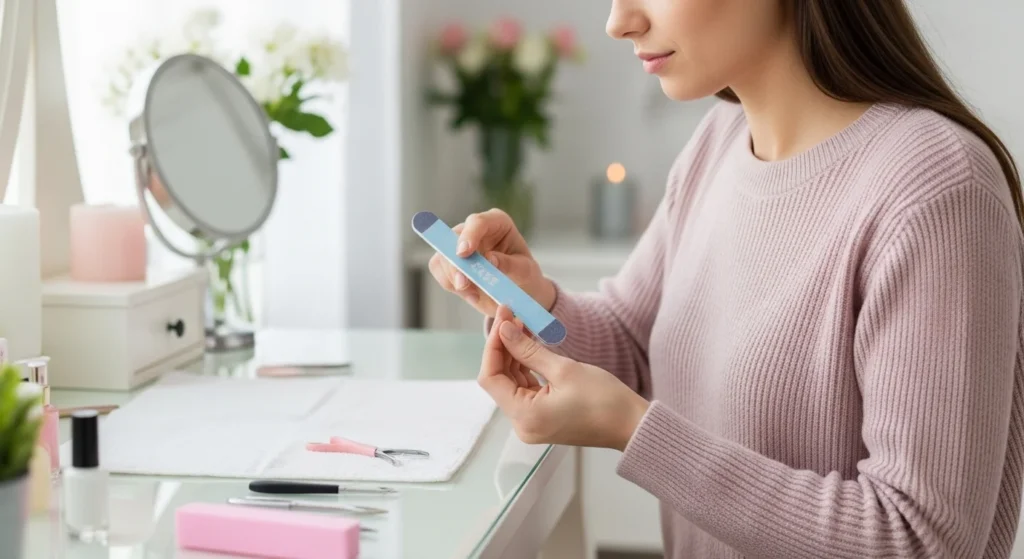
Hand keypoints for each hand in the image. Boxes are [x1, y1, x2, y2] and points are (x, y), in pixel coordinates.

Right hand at [428, 209, 555, 317]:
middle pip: (453, 238)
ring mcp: (459, 244)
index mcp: (497, 222)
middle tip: (463, 284)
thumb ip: (509, 264)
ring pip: (442, 256)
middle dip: (455, 262)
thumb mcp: (525, 271)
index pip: (478, 222)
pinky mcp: (449, 261)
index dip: (469, 235)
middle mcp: (475, 229)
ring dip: (453, 277)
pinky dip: (451, 284)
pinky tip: (470, 293)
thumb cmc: (524, 275)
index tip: (463, 253)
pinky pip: (439, 269)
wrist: (518, 290)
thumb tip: (490, 259)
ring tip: (474, 294)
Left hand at [478, 306, 649, 450]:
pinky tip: (529, 344)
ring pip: (511, 383)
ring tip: (520, 325)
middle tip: (510, 316)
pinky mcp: (542, 418)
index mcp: (524, 416)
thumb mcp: (564, 369)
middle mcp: (522, 424)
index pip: (490, 377)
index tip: (501, 319)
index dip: (493, 346)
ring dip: (514, 354)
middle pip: (499, 380)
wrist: (631, 424)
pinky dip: (525, 367)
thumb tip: (504, 330)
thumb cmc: (604, 400)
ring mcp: (532, 423)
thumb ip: (528, 350)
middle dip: (503, 346)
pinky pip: (525, 389)